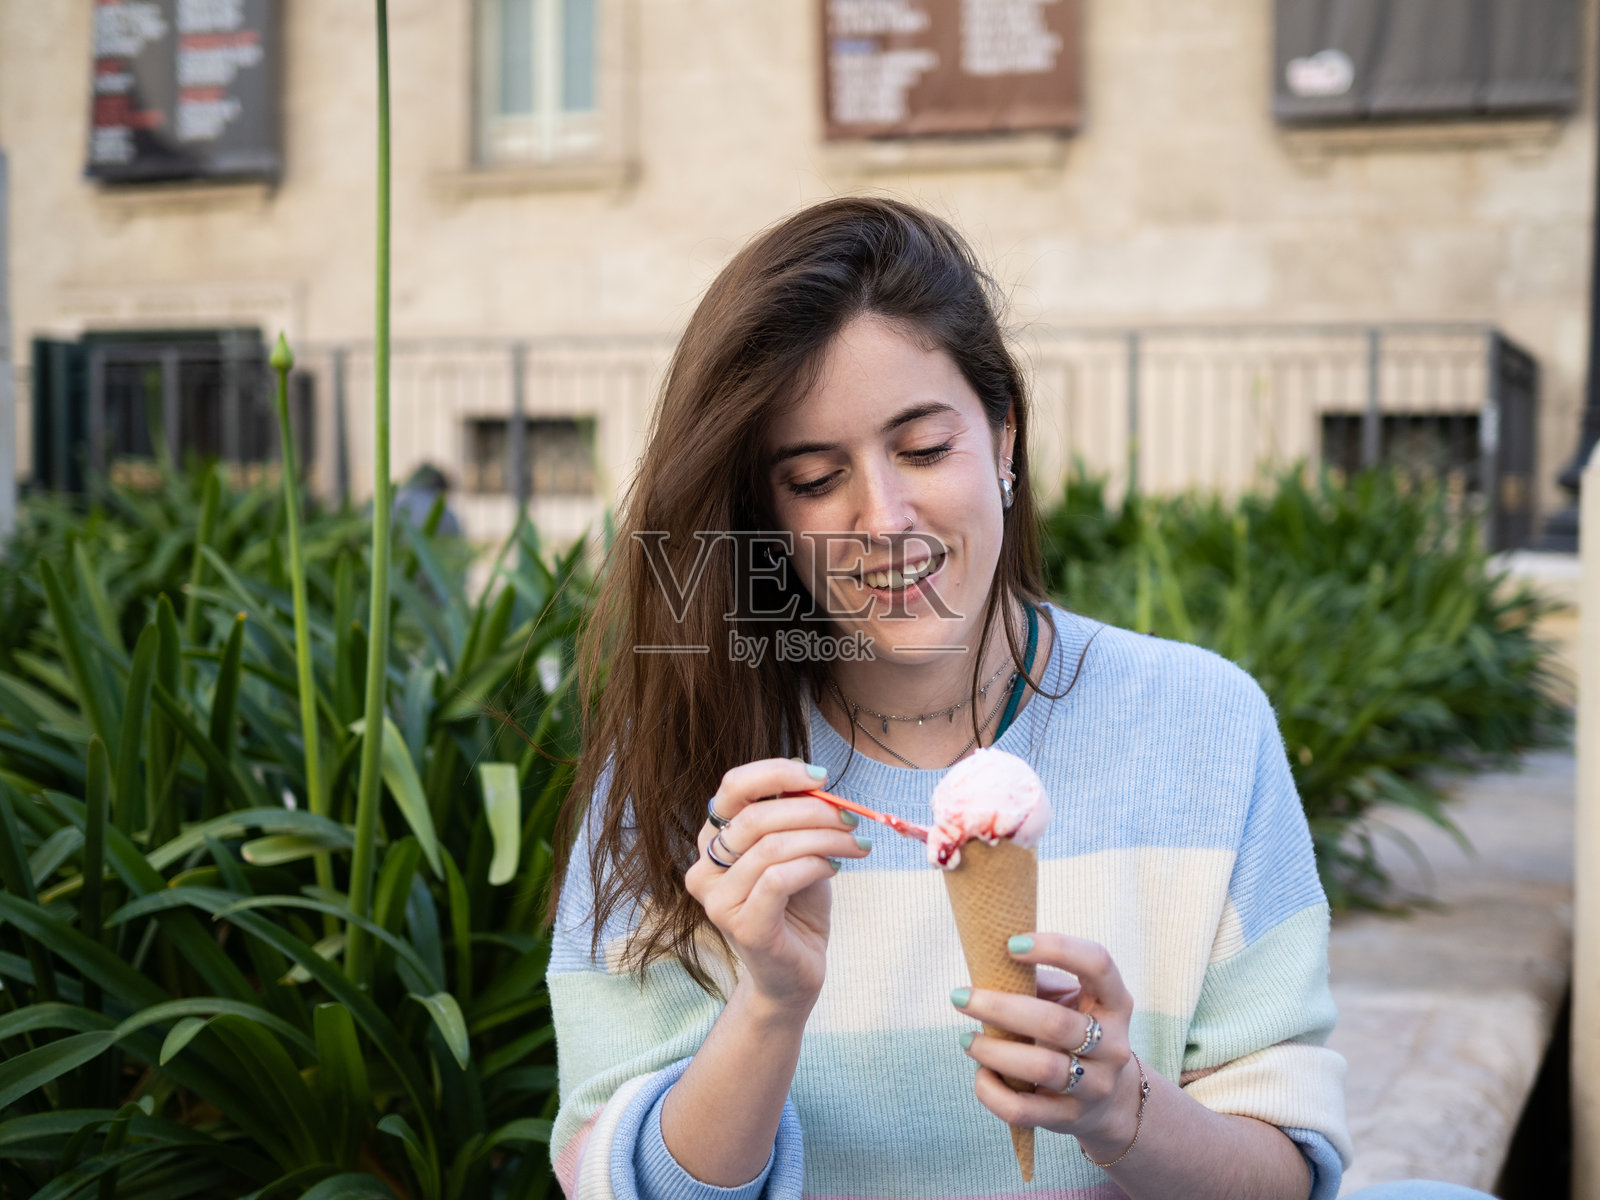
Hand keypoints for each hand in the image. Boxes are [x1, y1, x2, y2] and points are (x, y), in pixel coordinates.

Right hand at [684, 758, 870, 1013]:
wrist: (795, 971)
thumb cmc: (796, 905)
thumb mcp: (797, 849)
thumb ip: (796, 816)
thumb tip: (816, 781)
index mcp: (713, 840)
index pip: (733, 787)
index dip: (776, 773)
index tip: (820, 777)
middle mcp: (704, 868)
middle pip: (756, 817)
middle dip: (812, 810)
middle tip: (851, 818)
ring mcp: (717, 900)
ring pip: (772, 847)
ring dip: (823, 838)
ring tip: (855, 843)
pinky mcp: (741, 925)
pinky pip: (779, 879)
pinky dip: (814, 865)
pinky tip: (835, 868)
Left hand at [955, 933, 1143, 1158]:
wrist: (1110, 1101)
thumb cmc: (1076, 1033)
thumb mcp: (1073, 1003)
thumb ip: (1040, 984)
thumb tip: (991, 971)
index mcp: (1115, 1003)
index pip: (1098, 964)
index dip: (1057, 948)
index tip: (1011, 944)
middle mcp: (1113, 1045)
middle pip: (1055, 1023)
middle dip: (1001, 1008)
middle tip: (960, 997)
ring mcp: (1095, 1085)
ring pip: (1041, 1068)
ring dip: (993, 1051)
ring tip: (966, 1039)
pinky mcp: (1070, 1118)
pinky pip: (1024, 1108)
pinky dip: (992, 1091)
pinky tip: (980, 1074)